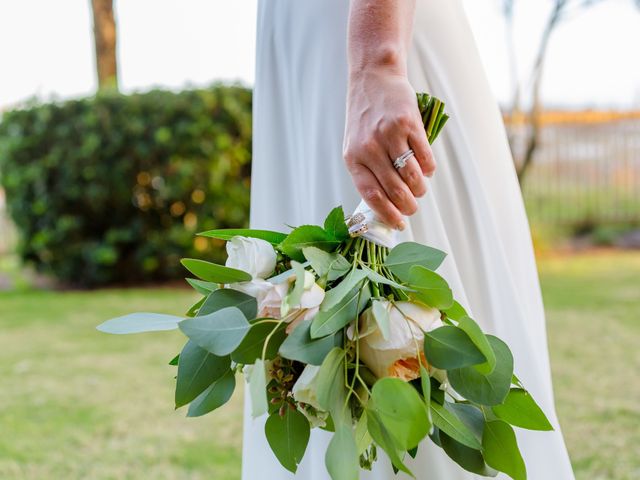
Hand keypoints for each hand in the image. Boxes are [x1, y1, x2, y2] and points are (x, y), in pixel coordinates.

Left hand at [343, 71, 434, 228]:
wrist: (373, 78)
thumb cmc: (365, 118)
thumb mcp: (355, 145)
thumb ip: (367, 171)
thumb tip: (386, 206)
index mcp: (353, 157)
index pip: (371, 195)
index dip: (387, 214)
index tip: (399, 224)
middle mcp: (369, 148)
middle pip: (395, 190)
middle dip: (408, 206)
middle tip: (413, 208)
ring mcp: (389, 135)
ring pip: (412, 176)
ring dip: (420, 189)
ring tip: (420, 188)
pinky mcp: (408, 124)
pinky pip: (424, 158)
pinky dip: (429, 169)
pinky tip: (426, 169)